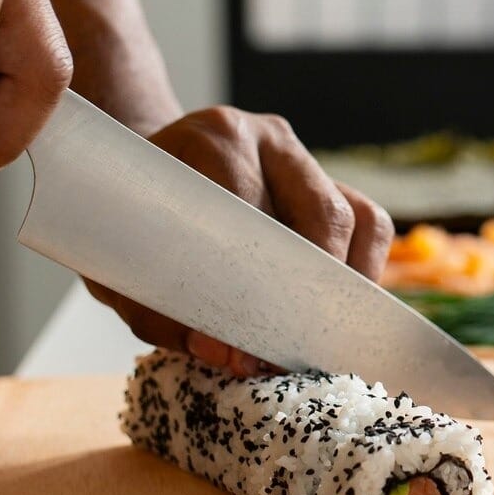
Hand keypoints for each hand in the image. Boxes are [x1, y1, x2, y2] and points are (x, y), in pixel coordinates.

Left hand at [85, 107, 393, 372]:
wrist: (136, 174)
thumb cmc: (130, 224)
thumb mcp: (124, 269)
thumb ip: (164, 316)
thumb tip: (232, 357)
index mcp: (210, 140)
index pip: (252, 209)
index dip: (259, 280)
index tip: (255, 340)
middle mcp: (265, 138)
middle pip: (320, 214)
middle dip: (313, 289)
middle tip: (297, 347)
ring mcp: (303, 157)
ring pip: (354, 218)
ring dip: (343, 284)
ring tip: (321, 333)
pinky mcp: (329, 179)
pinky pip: (369, 224)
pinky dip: (362, 269)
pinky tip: (336, 307)